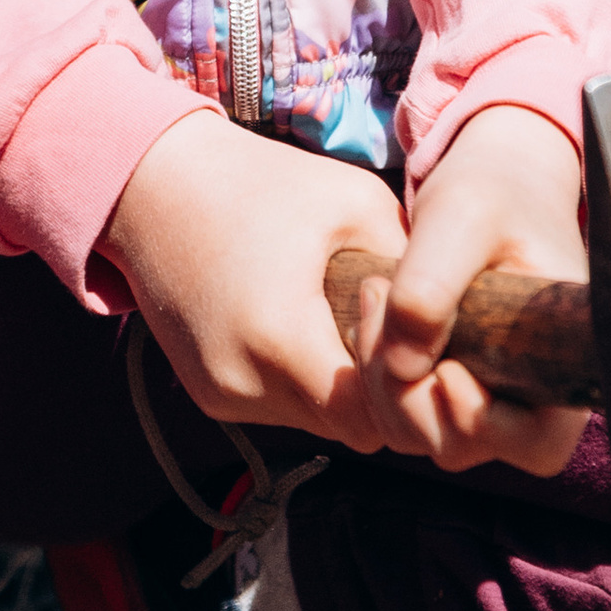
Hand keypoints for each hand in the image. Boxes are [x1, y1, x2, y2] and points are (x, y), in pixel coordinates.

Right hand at [99, 113, 407, 453]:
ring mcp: (218, 394)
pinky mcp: (207, 393)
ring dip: (339, 386)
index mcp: (279, 339)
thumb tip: (457, 329)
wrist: (153, 183)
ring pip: (314, 422)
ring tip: (336, 316)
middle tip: (383, 324)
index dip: (404, 385)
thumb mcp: (358, 205)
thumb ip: (413, 276)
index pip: (374, 419)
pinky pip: (279, 406)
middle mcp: (241, 384)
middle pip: (347, 427)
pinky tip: (299, 321)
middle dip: (378, 388)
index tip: (402, 328)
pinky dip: (302, 378)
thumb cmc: (262, 183)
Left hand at [346, 104, 591, 476]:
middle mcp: (530, 389)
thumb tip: (404, 367)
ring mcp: (488, 391)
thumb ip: (431, 284)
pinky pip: (403, 408)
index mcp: (563, 356)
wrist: (492, 175)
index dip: (485, 425)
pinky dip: (376, 375)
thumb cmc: (494, 190)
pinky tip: (372, 313)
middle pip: (463, 446)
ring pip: (423, 434)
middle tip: (383, 307)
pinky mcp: (450, 380)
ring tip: (375, 298)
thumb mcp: (461, 216)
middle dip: (409, 396)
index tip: (448, 371)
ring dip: (383, 384)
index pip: (539, 442)